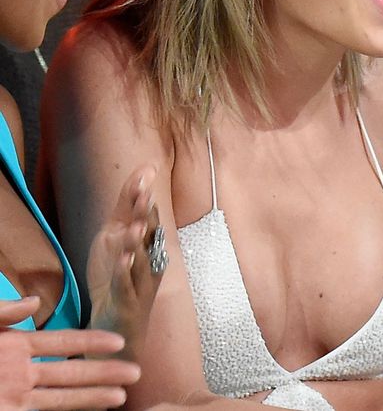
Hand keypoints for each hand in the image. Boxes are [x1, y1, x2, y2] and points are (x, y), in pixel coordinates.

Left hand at [0, 297, 139, 410]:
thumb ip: (3, 312)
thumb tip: (35, 301)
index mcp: (14, 345)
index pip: (62, 341)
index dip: (91, 341)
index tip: (119, 342)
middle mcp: (21, 371)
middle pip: (71, 371)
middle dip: (104, 372)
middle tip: (134, 373)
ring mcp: (16, 395)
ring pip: (62, 397)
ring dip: (92, 397)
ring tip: (120, 398)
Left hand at [86, 166, 163, 360]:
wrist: (117, 325)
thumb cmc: (119, 281)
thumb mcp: (116, 242)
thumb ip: (126, 213)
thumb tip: (137, 182)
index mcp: (148, 247)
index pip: (149, 217)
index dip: (146, 196)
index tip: (146, 172)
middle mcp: (150, 262)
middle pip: (150, 236)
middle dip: (148, 215)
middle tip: (146, 194)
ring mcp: (141, 282)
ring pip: (141, 260)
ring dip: (138, 242)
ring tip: (136, 226)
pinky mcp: (127, 301)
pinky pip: (126, 285)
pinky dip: (125, 272)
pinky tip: (123, 259)